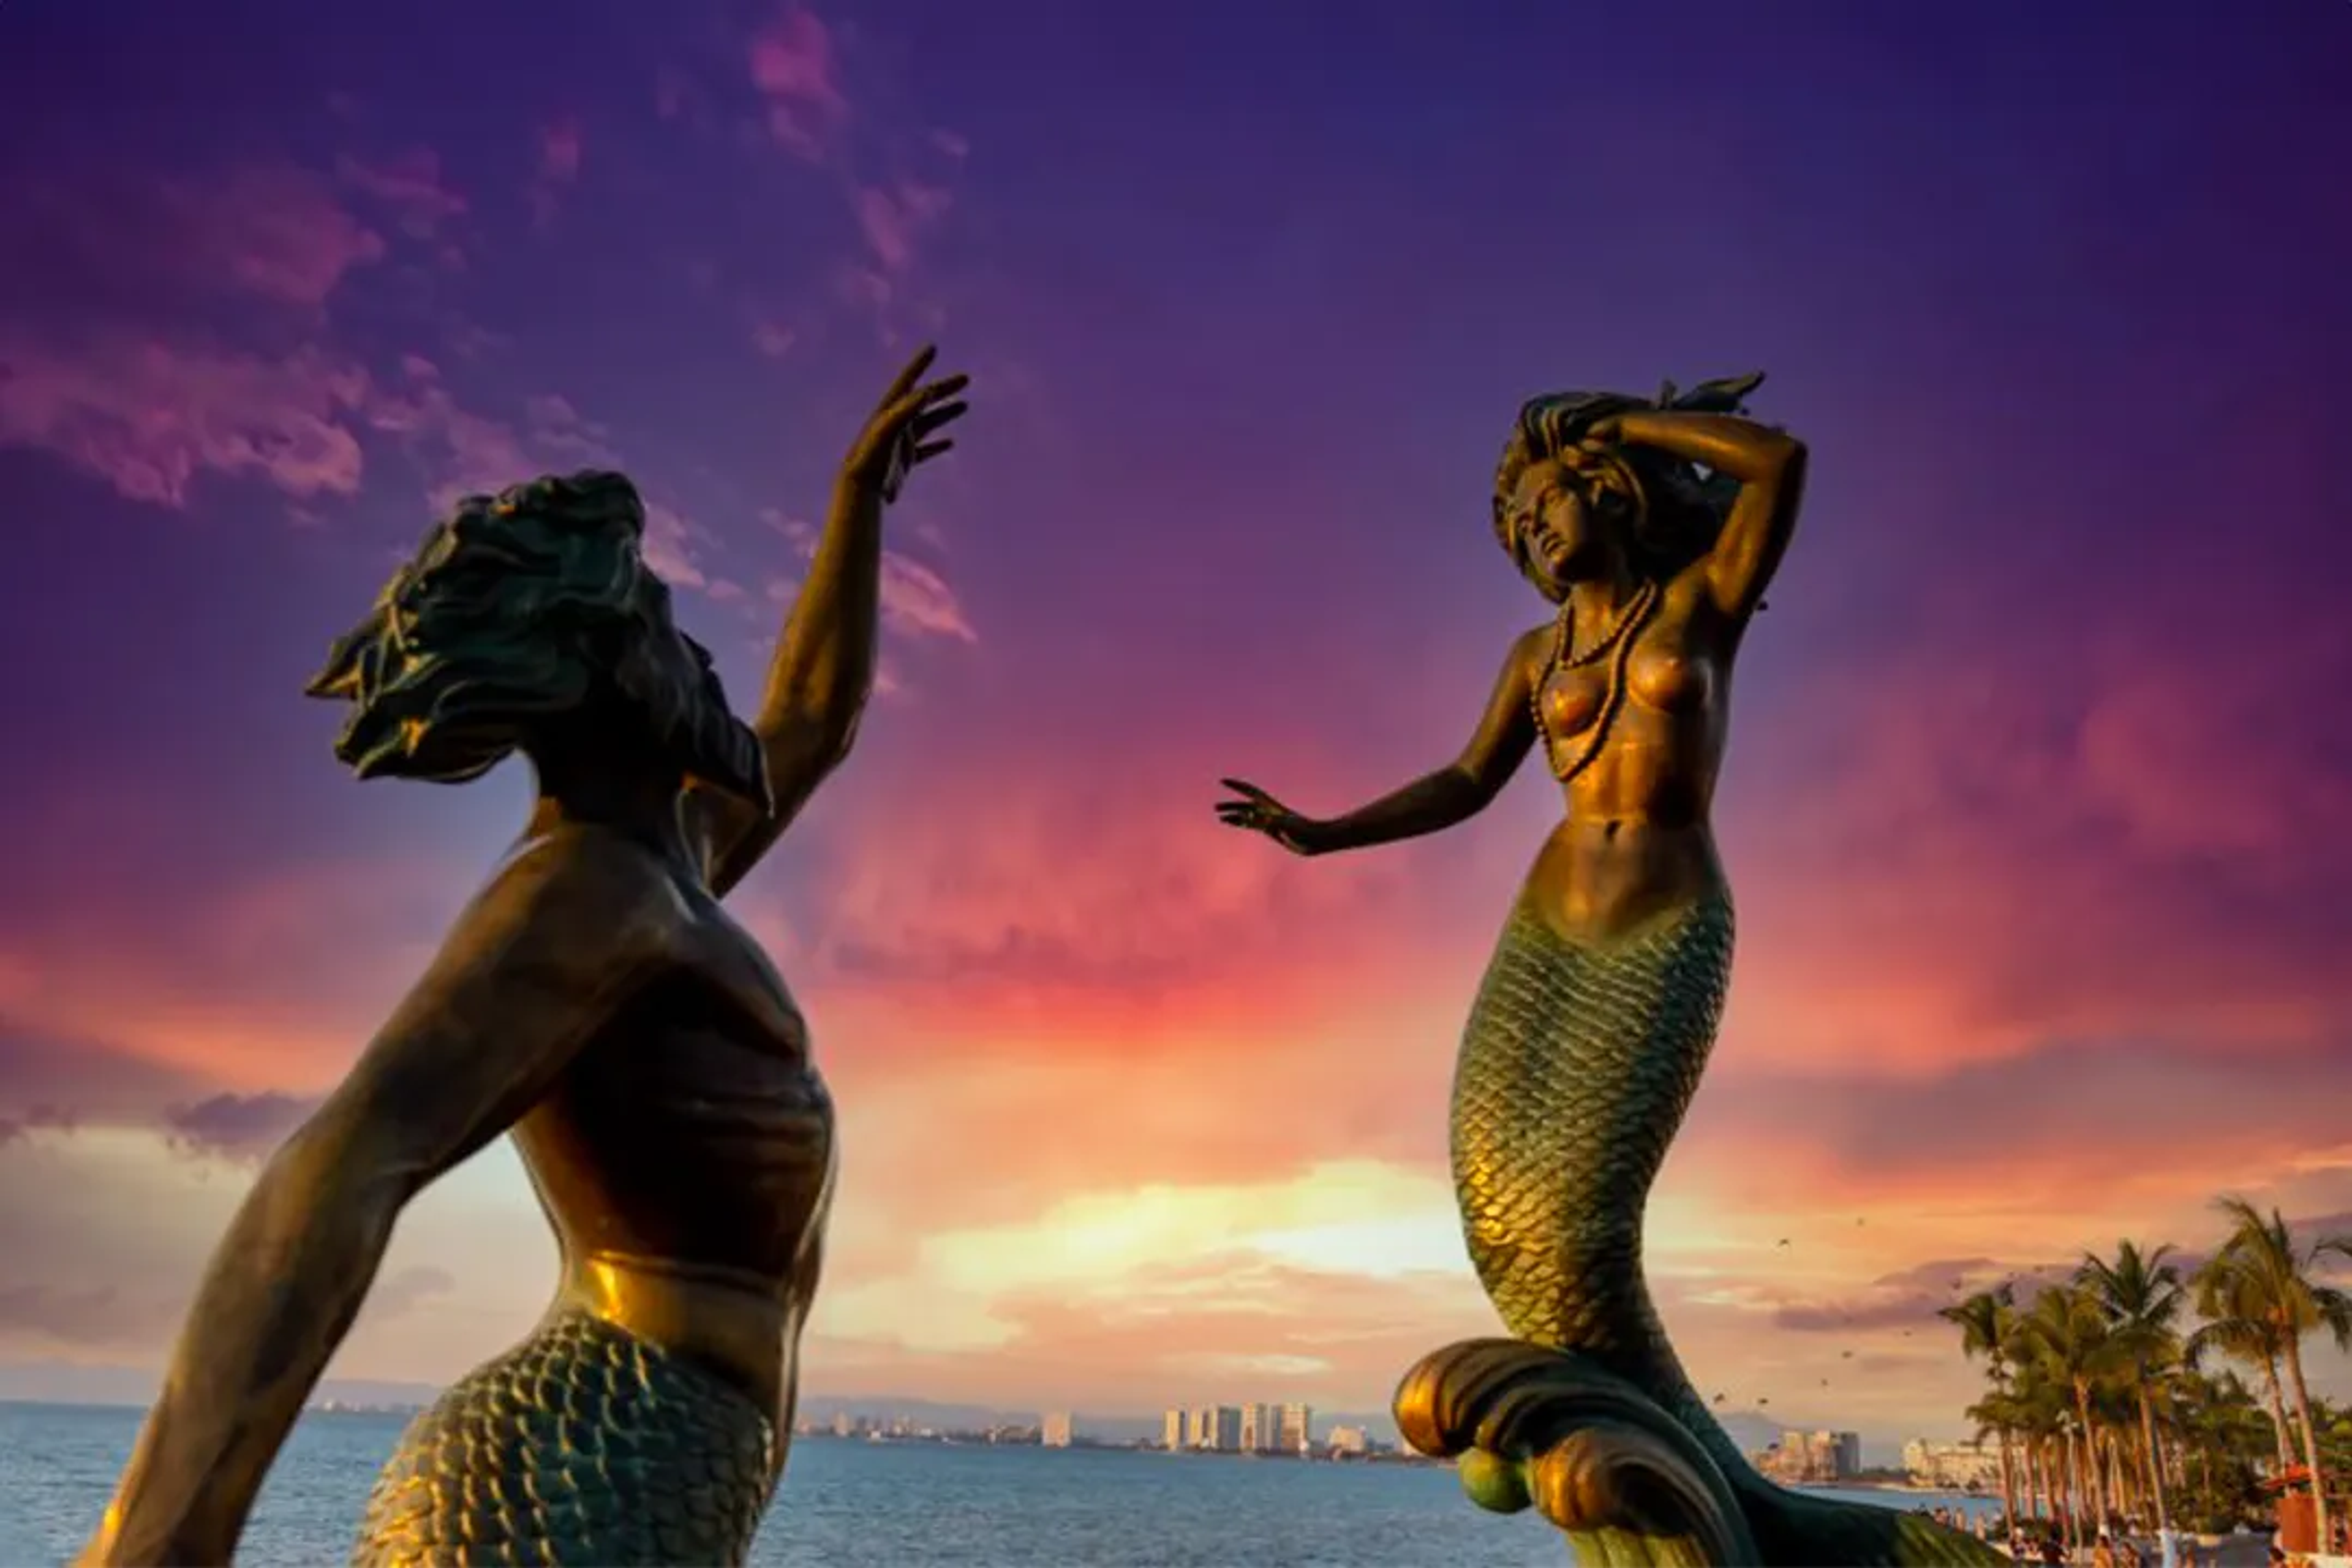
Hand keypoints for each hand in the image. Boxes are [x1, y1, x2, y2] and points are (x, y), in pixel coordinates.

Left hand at [843, 344, 969, 501]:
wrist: (861, 487)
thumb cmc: (872, 456)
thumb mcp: (889, 429)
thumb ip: (907, 409)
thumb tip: (928, 390)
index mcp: (891, 410)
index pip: (908, 380)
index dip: (919, 363)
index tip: (932, 347)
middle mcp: (896, 422)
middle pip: (924, 400)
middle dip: (945, 388)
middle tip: (966, 378)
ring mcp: (901, 441)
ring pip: (928, 422)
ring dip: (946, 412)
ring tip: (964, 405)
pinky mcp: (905, 460)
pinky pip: (925, 449)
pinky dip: (938, 444)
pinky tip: (951, 442)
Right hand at [1214, 778, 1327, 855]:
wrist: (1316, 840)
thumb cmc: (1304, 831)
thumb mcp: (1283, 825)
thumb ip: (1265, 820)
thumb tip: (1248, 816)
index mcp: (1270, 806)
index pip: (1250, 792)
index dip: (1236, 786)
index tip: (1222, 781)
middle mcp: (1268, 811)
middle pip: (1246, 804)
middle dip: (1231, 804)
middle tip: (1216, 807)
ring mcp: (1270, 820)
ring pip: (1248, 815)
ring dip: (1234, 815)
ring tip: (1220, 818)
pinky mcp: (1272, 830)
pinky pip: (1253, 825)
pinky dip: (1242, 824)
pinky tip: (1235, 826)